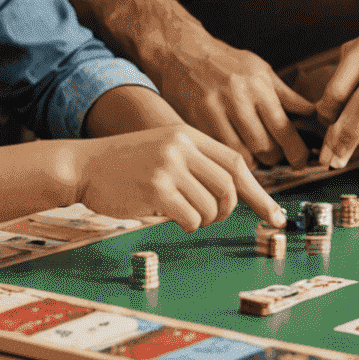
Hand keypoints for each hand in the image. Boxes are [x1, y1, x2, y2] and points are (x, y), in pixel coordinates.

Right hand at [75, 124, 286, 231]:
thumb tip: (233, 193)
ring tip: (183, 215)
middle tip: (212, 219)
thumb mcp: (165, 149)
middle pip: (229, 186)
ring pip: (211, 206)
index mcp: (188, 134)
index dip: (258, 192)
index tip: (274, 215)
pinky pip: (190, 218)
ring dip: (203, 220)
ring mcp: (169, 166)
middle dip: (227, 211)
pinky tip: (171, 218)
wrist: (84, 165)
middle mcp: (182, 146)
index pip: (236, 162)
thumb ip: (196, 162)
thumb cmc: (125, 164)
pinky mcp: (155, 189)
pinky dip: (187, 225)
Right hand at [150, 29, 315, 168]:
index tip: (301, 161)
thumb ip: (286, 96)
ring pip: (242, 155)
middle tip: (277, 157)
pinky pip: (220, 151)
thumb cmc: (226, 62)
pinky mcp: (195, 122)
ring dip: (252, 162)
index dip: (296, 151)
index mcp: (257, 84)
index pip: (284, 127)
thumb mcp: (260, 70)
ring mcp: (213, 110)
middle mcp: (237, 97)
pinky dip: (230, 157)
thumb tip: (314, 115)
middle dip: (275, 158)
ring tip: (255, 155)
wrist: (183, 51)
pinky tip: (234, 151)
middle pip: (264, 146)